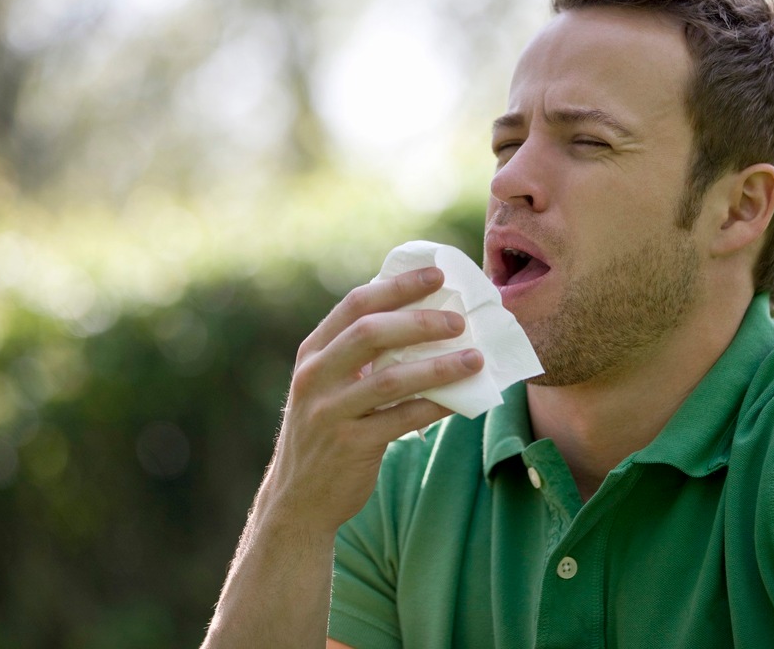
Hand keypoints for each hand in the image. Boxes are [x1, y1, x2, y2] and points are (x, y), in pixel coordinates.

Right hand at [258, 266, 483, 535]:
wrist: (298, 498)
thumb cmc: (327, 430)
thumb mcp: (328, 385)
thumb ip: (359, 354)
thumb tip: (423, 316)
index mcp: (313, 352)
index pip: (356, 304)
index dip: (398, 286)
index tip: (436, 275)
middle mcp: (315, 377)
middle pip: (371, 333)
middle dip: (420, 321)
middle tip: (459, 320)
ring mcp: (329, 412)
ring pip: (390, 378)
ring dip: (439, 366)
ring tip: (475, 358)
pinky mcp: (350, 445)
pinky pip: (401, 419)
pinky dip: (435, 405)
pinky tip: (463, 399)